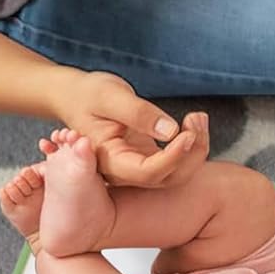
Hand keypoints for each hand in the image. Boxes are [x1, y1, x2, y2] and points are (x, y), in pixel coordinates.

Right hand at [54, 71, 199, 186]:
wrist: (76, 97)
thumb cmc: (89, 95)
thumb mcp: (110, 96)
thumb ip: (138, 113)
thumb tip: (171, 132)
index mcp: (108, 160)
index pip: (147, 172)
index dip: (173, 157)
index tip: (188, 132)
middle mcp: (124, 171)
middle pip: (168, 178)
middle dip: (192, 152)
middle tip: (196, 117)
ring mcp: (138, 166)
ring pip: (178, 172)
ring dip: (196, 148)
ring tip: (198, 116)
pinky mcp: (150, 157)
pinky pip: (178, 160)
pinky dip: (192, 143)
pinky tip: (194, 120)